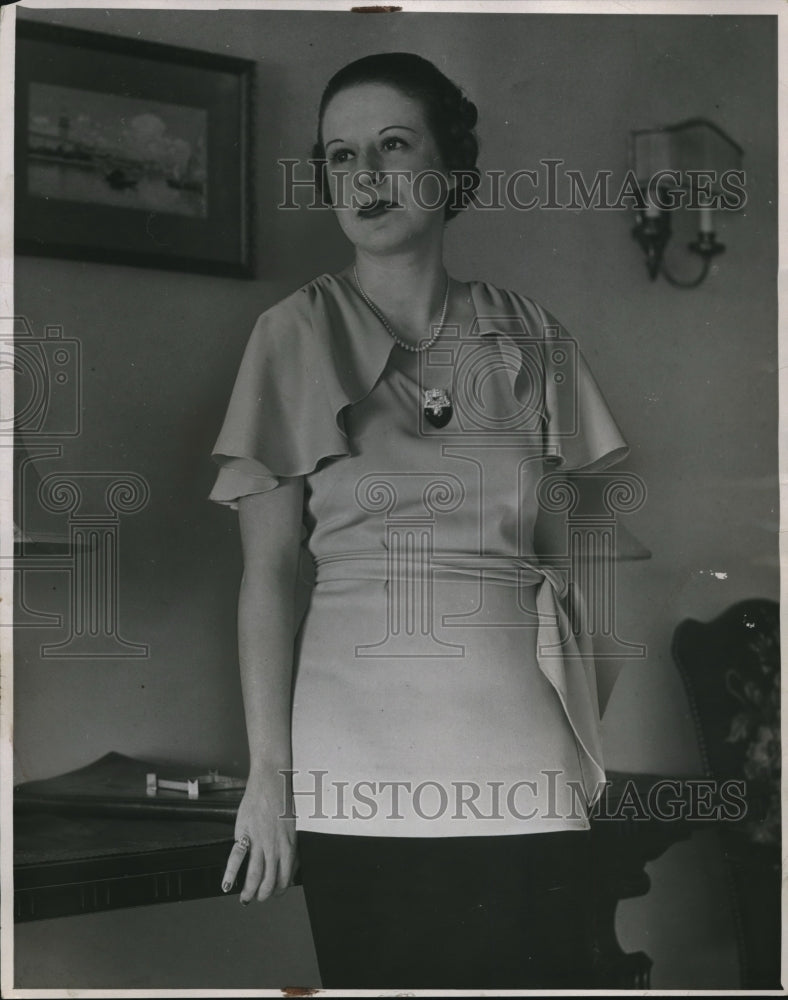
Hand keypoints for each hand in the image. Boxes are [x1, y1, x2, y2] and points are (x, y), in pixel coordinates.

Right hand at [221, 768, 296, 903]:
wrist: (271, 782)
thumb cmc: (283, 802)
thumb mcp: (293, 827)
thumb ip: (290, 847)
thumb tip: (290, 865)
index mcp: (290, 846)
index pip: (285, 877)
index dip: (279, 890)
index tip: (274, 894)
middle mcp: (275, 847)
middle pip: (270, 880)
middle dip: (264, 894)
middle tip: (258, 898)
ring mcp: (260, 841)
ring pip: (254, 874)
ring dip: (249, 891)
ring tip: (245, 898)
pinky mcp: (245, 833)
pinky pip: (237, 857)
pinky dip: (230, 873)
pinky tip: (226, 884)